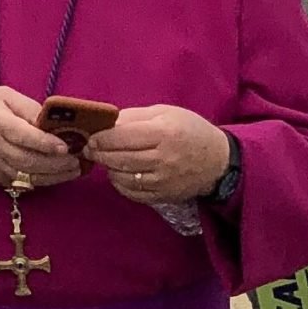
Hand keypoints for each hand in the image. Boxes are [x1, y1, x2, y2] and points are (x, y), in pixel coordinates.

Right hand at [0, 87, 83, 190]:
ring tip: (73, 170)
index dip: (47, 143)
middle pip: (31, 162)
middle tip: (77, 161)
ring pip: (29, 178)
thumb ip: (27, 107)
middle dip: (58, 164)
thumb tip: (50, 121)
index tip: (66, 146)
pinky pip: (22, 184)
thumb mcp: (2, 95)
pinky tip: (56, 176)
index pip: (25, 137)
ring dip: (54, 177)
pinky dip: (41, 182)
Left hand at [84, 106, 232, 204]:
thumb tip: (108, 123)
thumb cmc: (190, 130)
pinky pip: (135, 194)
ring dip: (109, 169)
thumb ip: (135, 117)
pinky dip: (120, 185)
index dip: (102, 138)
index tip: (90, 137)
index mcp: (163, 132)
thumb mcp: (165, 112)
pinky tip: (117, 174)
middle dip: (99, 154)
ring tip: (103, 160)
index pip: (123, 137)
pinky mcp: (165, 196)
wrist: (218, 161)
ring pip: (125, 178)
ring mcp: (164, 180)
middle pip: (121, 159)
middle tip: (88, 149)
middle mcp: (163, 159)